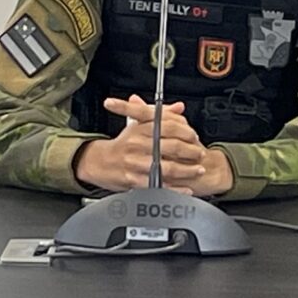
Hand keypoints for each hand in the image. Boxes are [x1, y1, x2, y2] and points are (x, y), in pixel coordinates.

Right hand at [74, 97, 209, 192]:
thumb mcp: (137, 124)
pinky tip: (185, 189)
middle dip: (190, 152)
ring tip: (197, 170)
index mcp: (139, 128)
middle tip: (200, 154)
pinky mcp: (133, 180)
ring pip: (167, 167)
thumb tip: (179, 107)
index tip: (195, 136)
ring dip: (186, 170)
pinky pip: (158, 185)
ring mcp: (135, 163)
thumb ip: (160, 115)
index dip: (186, 132)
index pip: (168, 126)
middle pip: (171, 146)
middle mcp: (137, 145)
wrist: (98, 162)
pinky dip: (174, 189)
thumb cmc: (121, 144)